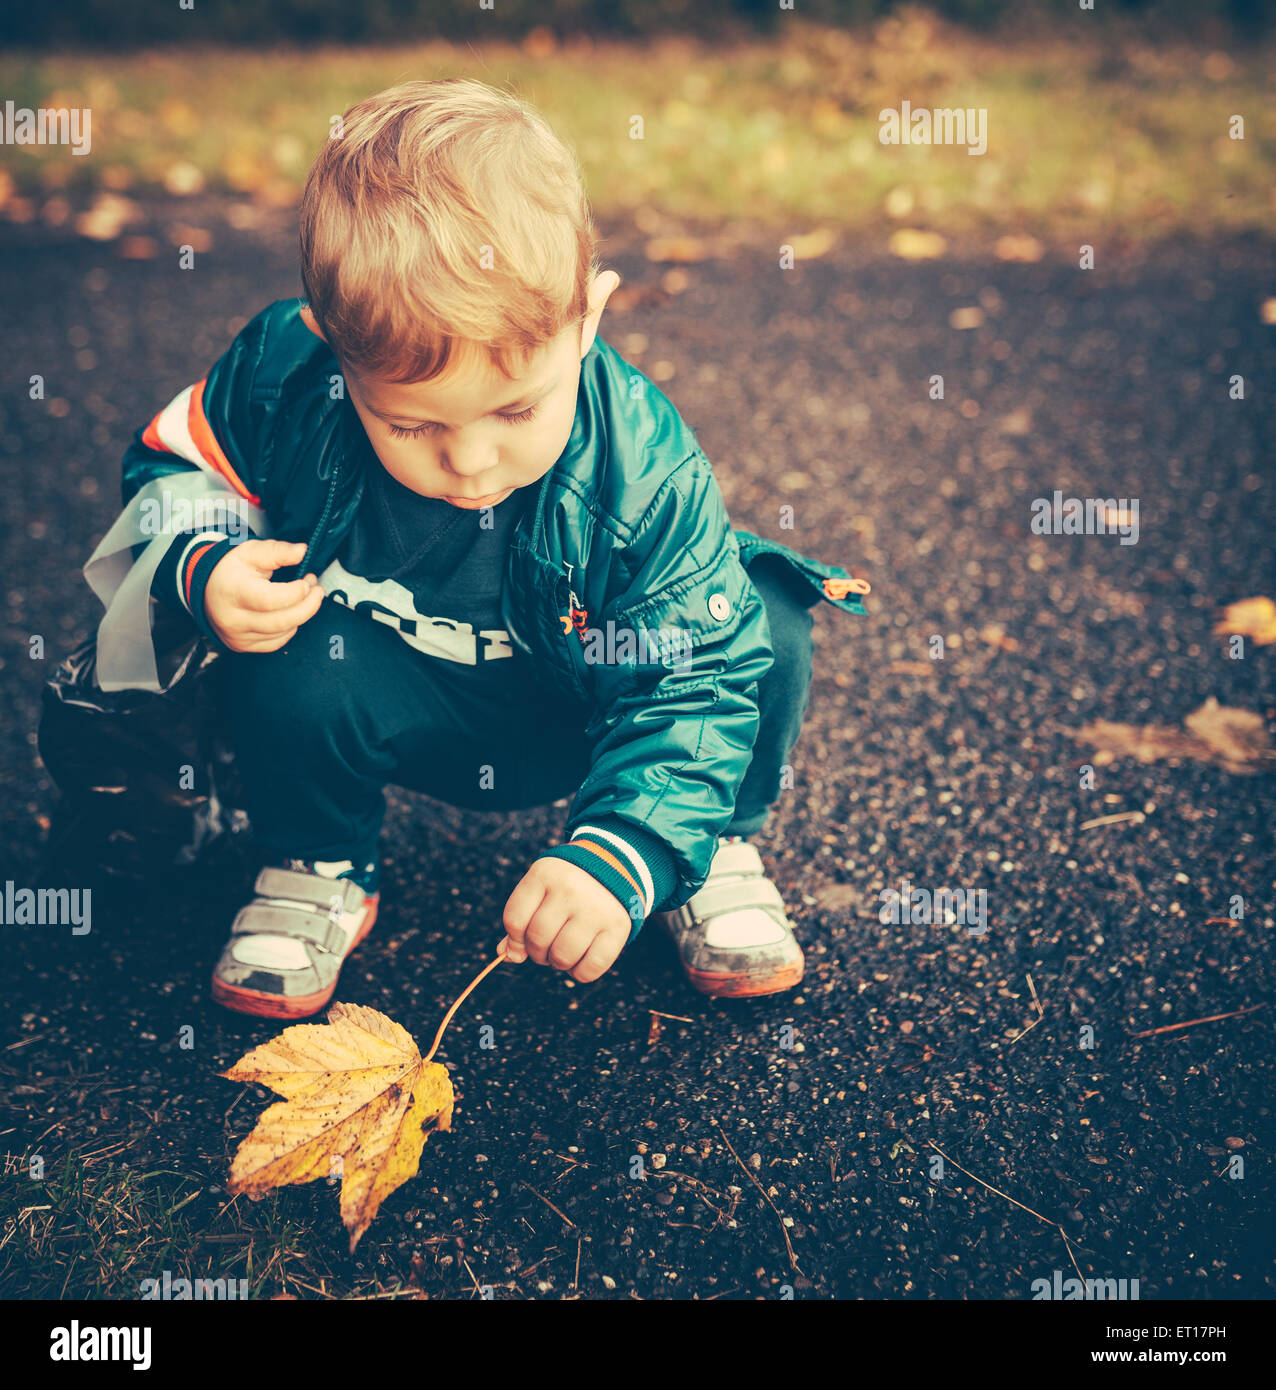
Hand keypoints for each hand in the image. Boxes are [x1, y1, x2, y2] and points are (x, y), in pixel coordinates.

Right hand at [203, 539, 324, 652]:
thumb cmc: (231, 570)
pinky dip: (290, 627)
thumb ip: (278, 551)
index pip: (270, 600)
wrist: (207, 591)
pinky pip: (277, 642)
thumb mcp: (251, 552)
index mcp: (233, 591)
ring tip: (304, 596)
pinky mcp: (243, 646)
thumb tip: (302, 551)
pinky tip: (290, 612)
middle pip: (282, 621)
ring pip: (283, 632)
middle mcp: (234, 619)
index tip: (307, 581)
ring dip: (302, 614)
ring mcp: (238, 636)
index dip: (296, 592)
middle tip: (317, 590)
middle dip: (309, 605)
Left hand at [502, 857, 631, 982]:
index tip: (522, 942)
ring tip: (563, 951)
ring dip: (557, 963)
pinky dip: (579, 973)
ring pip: (562, 957)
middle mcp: (570, 889)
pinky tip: (580, 960)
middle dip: (537, 953)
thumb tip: (508, 956)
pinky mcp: (618, 927)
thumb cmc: (565, 886)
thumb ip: (519, 921)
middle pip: (537, 940)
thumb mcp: (540, 889)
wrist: (614, 867)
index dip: (514, 940)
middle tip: (547, 947)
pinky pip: (590, 969)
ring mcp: (595, 909)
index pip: (514, 920)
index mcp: (544, 874)